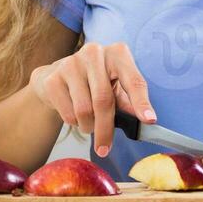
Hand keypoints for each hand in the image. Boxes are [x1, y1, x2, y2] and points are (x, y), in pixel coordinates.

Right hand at [29, 41, 155, 157]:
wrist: (58, 76)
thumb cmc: (95, 83)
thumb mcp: (116, 88)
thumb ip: (129, 103)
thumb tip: (144, 123)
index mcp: (118, 53)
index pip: (134, 81)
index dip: (141, 102)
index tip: (149, 120)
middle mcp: (95, 52)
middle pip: (104, 100)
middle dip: (105, 129)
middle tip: (105, 149)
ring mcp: (72, 63)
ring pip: (84, 109)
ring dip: (88, 126)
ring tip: (89, 125)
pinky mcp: (53, 78)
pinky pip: (68, 113)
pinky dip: (74, 122)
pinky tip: (74, 115)